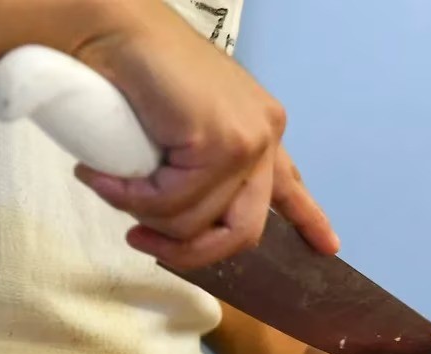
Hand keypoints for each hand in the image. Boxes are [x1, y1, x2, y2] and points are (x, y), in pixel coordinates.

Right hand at [70, 3, 337, 268]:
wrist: (111, 25)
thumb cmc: (134, 70)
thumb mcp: (178, 128)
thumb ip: (196, 167)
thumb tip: (182, 225)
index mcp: (259, 130)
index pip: (290, 187)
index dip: (309, 220)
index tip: (329, 247)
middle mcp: (264, 136)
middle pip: (242, 231)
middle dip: (190, 251)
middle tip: (141, 243)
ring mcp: (247, 140)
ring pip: (196, 223)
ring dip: (144, 216)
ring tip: (107, 185)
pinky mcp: (220, 143)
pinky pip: (171, 204)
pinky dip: (130, 199)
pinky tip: (100, 177)